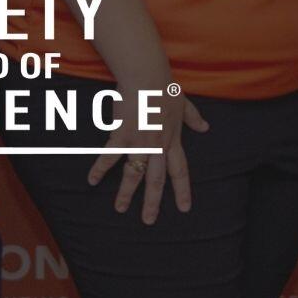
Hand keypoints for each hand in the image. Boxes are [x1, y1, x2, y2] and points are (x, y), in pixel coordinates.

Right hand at [85, 90, 208, 223]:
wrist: (148, 76)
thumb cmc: (165, 87)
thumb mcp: (184, 104)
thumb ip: (194, 118)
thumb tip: (205, 127)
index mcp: (173, 140)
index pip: (180, 171)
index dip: (182, 190)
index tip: (184, 208)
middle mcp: (158, 146)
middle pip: (156, 180)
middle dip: (153, 202)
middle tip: (149, 221)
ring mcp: (140, 142)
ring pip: (134, 174)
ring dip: (126, 194)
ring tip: (120, 209)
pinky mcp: (122, 135)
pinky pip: (110, 156)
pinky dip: (100, 169)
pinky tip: (92, 180)